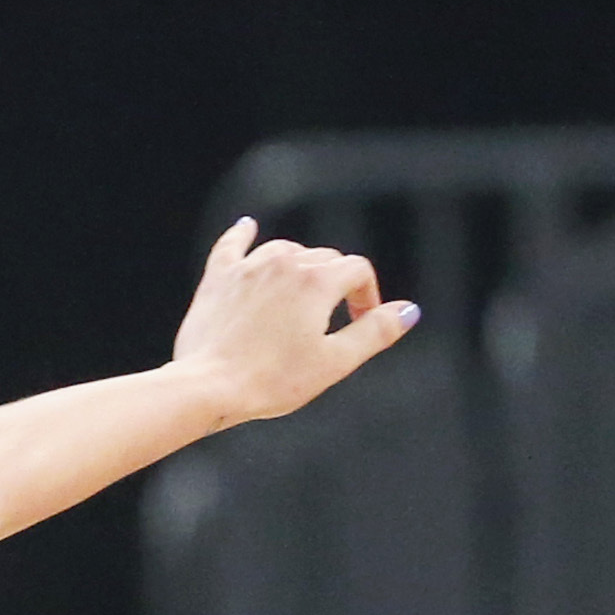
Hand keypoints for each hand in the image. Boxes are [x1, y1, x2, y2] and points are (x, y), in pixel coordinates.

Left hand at [173, 217, 419, 427]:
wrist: (205, 388)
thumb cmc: (271, 380)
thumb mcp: (334, 361)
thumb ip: (375, 332)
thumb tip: (410, 310)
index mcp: (317, 280)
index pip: (357, 271)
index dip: (367, 295)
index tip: (362, 321)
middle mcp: (284, 263)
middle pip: (324, 260)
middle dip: (335, 284)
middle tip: (329, 321)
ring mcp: (248, 269)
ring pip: (286, 252)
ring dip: (300, 267)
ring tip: (300, 298)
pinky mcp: (217, 281)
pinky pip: (231, 247)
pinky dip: (241, 237)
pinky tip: (246, 226)